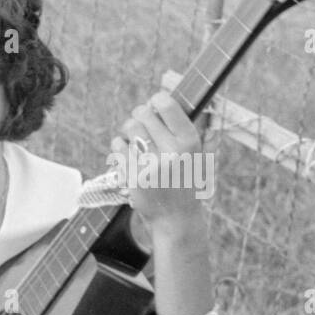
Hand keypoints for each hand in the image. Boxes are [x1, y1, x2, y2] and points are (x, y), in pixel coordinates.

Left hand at [109, 91, 207, 239]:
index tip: (154, 105)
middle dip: (139, 116)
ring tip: (135, 140)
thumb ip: (186, 128)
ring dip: (128, 130)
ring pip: (128, 128)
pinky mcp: (133, 176)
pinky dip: (119, 146)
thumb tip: (169, 98)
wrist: (176, 217)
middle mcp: (171, 151)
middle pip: (142, 114)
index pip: (166, 105)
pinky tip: (128, 154)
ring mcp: (151, 165)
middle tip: (141, 124)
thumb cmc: (185, 180)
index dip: (156, 100)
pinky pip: (117, 146)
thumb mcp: (196, 154)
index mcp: (189, 141)